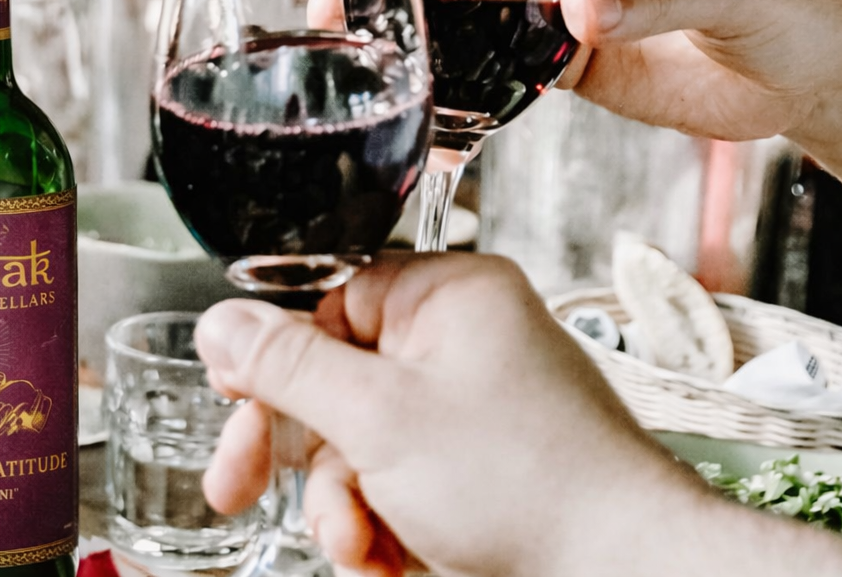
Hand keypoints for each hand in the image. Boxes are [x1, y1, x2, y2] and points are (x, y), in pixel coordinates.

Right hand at [196, 254, 695, 576]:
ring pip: (362, 441)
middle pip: (338, 377)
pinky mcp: (478, 465)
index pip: (331, 299)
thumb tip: (224, 322)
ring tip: (360, 545)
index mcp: (449, 293)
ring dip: (343, 502)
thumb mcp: (378, 418)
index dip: (275, 354)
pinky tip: (389, 558)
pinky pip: (399, 479)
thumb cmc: (530, 479)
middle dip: (303, 450)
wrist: (617, 568)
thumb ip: (288, 365)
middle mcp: (462, 339)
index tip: (232, 395)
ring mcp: (473, 405)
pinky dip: (381, 524)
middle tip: (239, 486)